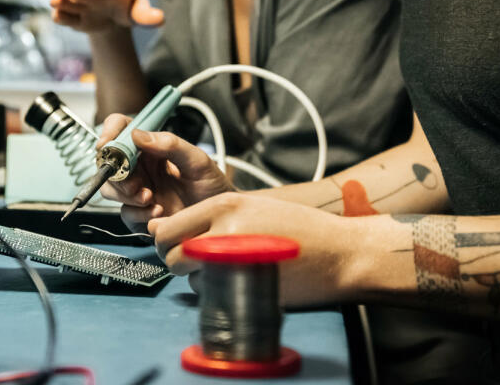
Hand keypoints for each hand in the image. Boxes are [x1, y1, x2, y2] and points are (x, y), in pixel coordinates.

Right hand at [49, 0, 163, 34]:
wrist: (115, 19)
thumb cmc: (129, 8)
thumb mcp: (139, 11)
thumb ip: (147, 15)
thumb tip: (160, 19)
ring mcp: (83, 4)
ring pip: (71, 1)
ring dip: (63, 1)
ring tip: (55, 1)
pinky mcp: (76, 18)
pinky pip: (67, 17)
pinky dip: (62, 16)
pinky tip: (57, 16)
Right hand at [96, 115, 232, 231]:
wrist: (220, 219)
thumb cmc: (214, 187)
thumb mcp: (198, 161)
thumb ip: (171, 145)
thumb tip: (139, 135)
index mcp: (152, 147)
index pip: (122, 130)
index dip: (110, 132)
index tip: (108, 143)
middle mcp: (142, 167)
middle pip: (109, 162)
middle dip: (116, 172)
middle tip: (134, 182)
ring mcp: (139, 190)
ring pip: (111, 188)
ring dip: (126, 194)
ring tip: (150, 198)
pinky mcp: (140, 214)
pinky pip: (126, 213)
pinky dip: (139, 214)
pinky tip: (158, 213)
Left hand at [149, 192, 371, 307]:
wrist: (339, 253)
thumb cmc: (298, 228)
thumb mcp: (251, 208)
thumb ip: (207, 217)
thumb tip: (160, 228)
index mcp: (223, 205)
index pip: (167, 229)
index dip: (167, 242)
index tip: (178, 245)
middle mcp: (222, 230)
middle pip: (171, 255)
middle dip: (177, 262)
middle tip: (196, 261)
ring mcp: (233, 262)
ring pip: (188, 277)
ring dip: (198, 276)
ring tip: (227, 267)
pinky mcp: (246, 288)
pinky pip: (210, 294)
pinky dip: (216, 291)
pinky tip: (240, 280)